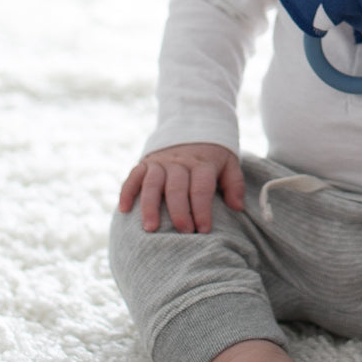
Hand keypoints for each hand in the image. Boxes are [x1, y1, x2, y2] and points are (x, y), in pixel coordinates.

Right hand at [118, 142, 244, 233]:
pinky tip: (124, 210)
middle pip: (177, 188)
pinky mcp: (146, 163)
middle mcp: (180, 162)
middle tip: (183, 233)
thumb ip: (235, 184)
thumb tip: (237, 207)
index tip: (204, 230)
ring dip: (150, 206)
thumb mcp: (229, 163)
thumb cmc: (213, 157)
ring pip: (153, 183)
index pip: (201, 188)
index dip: (202, 209)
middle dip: (180, 212)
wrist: (193, 128)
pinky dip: (127, 191)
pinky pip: (133, 176)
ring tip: (151, 228)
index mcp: (202, 163)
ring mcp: (160, 162)